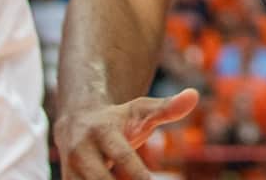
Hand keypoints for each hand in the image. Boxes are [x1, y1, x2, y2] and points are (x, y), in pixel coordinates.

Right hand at [57, 89, 199, 179]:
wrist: (75, 122)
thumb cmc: (117, 119)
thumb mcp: (140, 110)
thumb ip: (167, 107)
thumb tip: (194, 95)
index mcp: (102, 131)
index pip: (122, 156)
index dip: (138, 174)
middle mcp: (81, 152)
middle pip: (100, 179)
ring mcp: (71, 170)